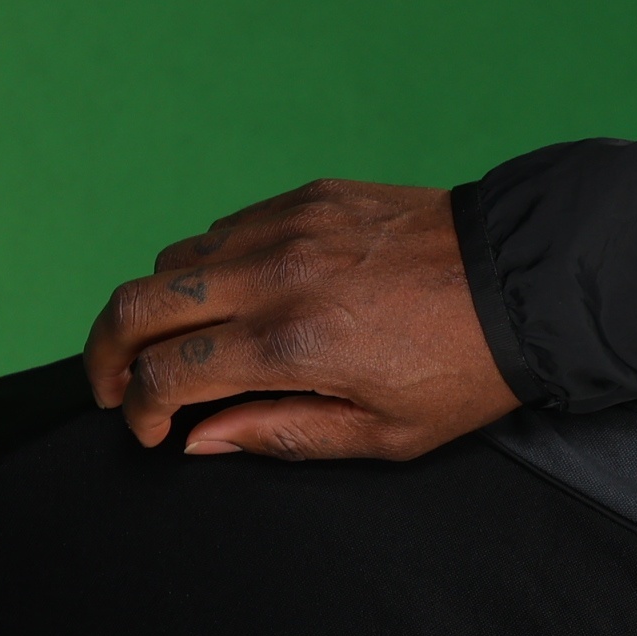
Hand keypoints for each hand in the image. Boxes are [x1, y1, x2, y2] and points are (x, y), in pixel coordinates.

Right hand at [84, 181, 520, 460]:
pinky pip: (226, 228)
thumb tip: (200, 438)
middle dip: (107, 350)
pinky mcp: (308, 197)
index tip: (148, 429)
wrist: (528, 285)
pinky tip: (234, 298)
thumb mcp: (387, 435)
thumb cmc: (467, 372)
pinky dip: (208, 266)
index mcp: (293, 343)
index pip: (170, 372)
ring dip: (158, 306)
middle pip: (140, 303)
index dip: (142, 408)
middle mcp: (275, 276)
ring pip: (175, 260)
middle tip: (114, 383)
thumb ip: (283, 435)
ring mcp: (287, 227)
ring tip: (176, 344)